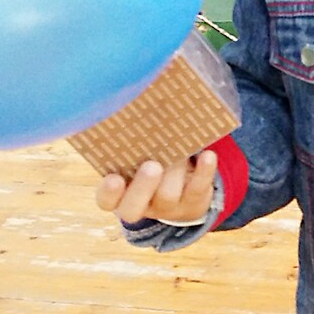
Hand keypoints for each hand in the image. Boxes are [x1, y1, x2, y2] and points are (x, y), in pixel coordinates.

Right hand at [96, 150, 217, 224]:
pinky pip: (198, 189)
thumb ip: (132, 141)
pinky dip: (203, 171)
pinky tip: (208, 155)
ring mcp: (167, 207)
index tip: (113, 178)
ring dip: (174, 173)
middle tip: (152, 166)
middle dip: (143, 187)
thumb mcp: (137, 155)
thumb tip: (137, 104)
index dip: (109, 193)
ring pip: (168, 196)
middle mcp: (140, 205)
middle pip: (133, 208)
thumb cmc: (151, 162)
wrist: (184, 192)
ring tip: (179, 153)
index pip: (106, 200)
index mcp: (120, 193)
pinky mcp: (193, 202)